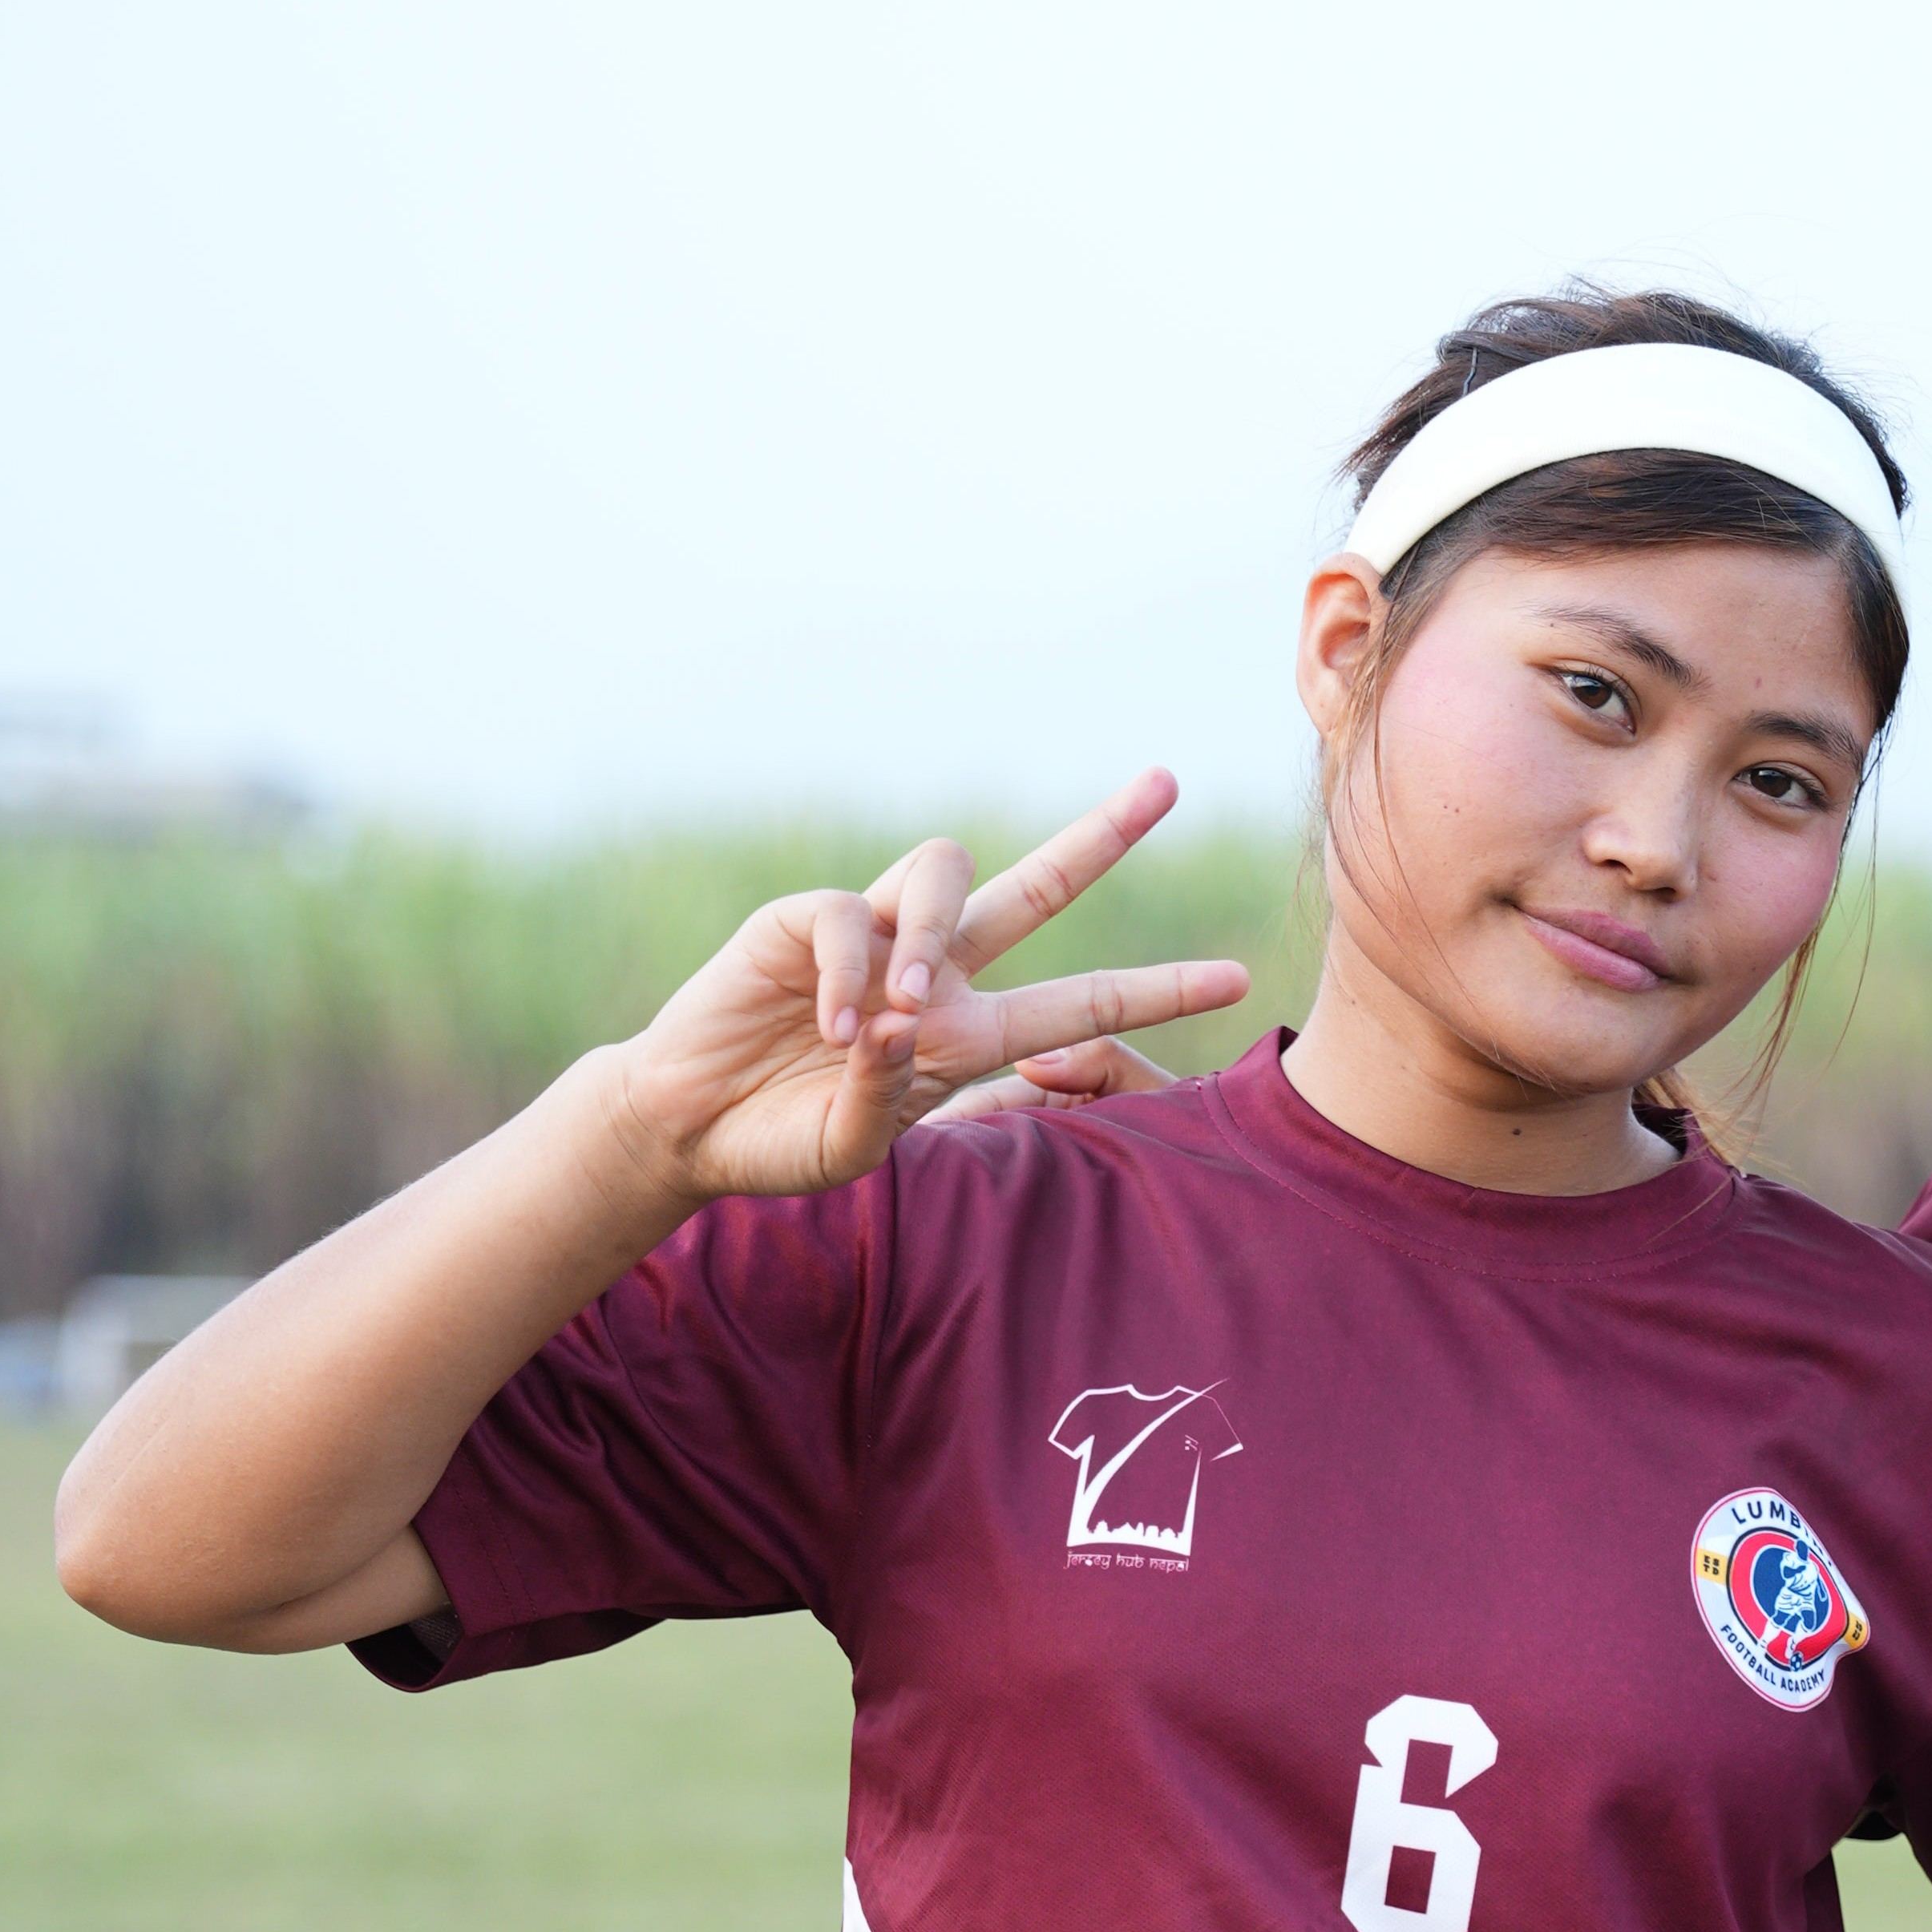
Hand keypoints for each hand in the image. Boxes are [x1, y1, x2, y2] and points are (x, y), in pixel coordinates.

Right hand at [606, 772, 1246, 1205]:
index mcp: (969, 1033)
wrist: (694, 1126)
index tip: (1237, 978)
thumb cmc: (783, 1140)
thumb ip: (892, 1099)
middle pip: (1038, 886)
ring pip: (945, 871)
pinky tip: (837, 1030)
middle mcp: (936, 970)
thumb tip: (904, 1022)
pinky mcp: (805, 919)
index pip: (1082, 1003)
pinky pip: (848, 916)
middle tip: (1169, 785)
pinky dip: (851, 973)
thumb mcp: (857, 1146)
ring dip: (935, 933)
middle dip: (1103, 836)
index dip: (1157, 989)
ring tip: (903, 1007)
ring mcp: (875, 935)